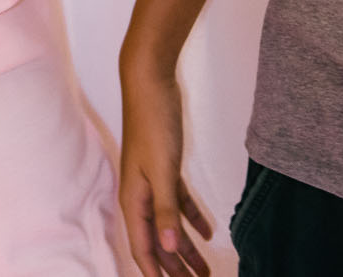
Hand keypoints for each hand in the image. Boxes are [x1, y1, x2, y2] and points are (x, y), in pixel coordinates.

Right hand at [119, 66, 213, 276]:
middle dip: (175, 267)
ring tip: (206, 270)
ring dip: (186, 248)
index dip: (157, 273)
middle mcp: (141, 196)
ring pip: (169, 225)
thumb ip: (165, 209)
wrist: (149, 84)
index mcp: (135, 200)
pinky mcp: (166, 170)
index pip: (144, 248)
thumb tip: (167, 245)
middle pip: (158, 242)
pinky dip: (191, 219)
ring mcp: (153, 183)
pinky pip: (178, 204)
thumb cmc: (153, 125)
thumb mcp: (163, 170)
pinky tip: (207, 233)